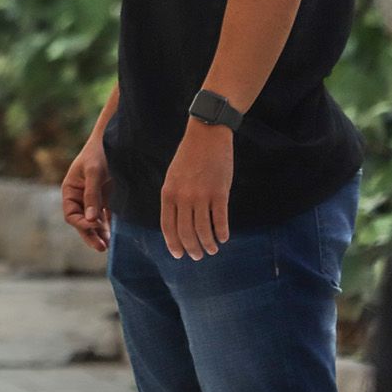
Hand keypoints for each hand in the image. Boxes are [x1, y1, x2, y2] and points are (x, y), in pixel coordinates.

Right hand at [60, 134, 111, 251]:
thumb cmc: (99, 153)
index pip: (71, 214)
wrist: (113, 139)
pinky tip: (112, 235)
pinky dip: (107, 226)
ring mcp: (92, 198)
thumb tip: (90, 219)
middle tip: (101, 247)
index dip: (80, 223)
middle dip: (90, 235)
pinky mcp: (105, 198)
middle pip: (81, 222)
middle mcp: (79, 197)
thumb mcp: (94, 172)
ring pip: (92, 221)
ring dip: (99, 233)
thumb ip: (92, 195)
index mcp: (70, 190)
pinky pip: (104, 216)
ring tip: (106, 246)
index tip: (93, 226)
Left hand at [160, 121, 233, 259]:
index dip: (173, 244)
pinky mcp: (220, 192)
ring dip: (208, 244)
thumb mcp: (173, 178)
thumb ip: (173, 199)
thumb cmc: (188, 157)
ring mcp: (202, 195)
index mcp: (168, 194)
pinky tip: (224, 238)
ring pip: (204, 230)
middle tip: (198, 256)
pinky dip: (222, 232)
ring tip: (212, 250)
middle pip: (186, 232)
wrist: (206, 135)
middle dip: (192, 248)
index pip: (168, 227)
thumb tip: (177, 224)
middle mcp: (183, 197)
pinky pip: (220, 219)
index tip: (179, 255)